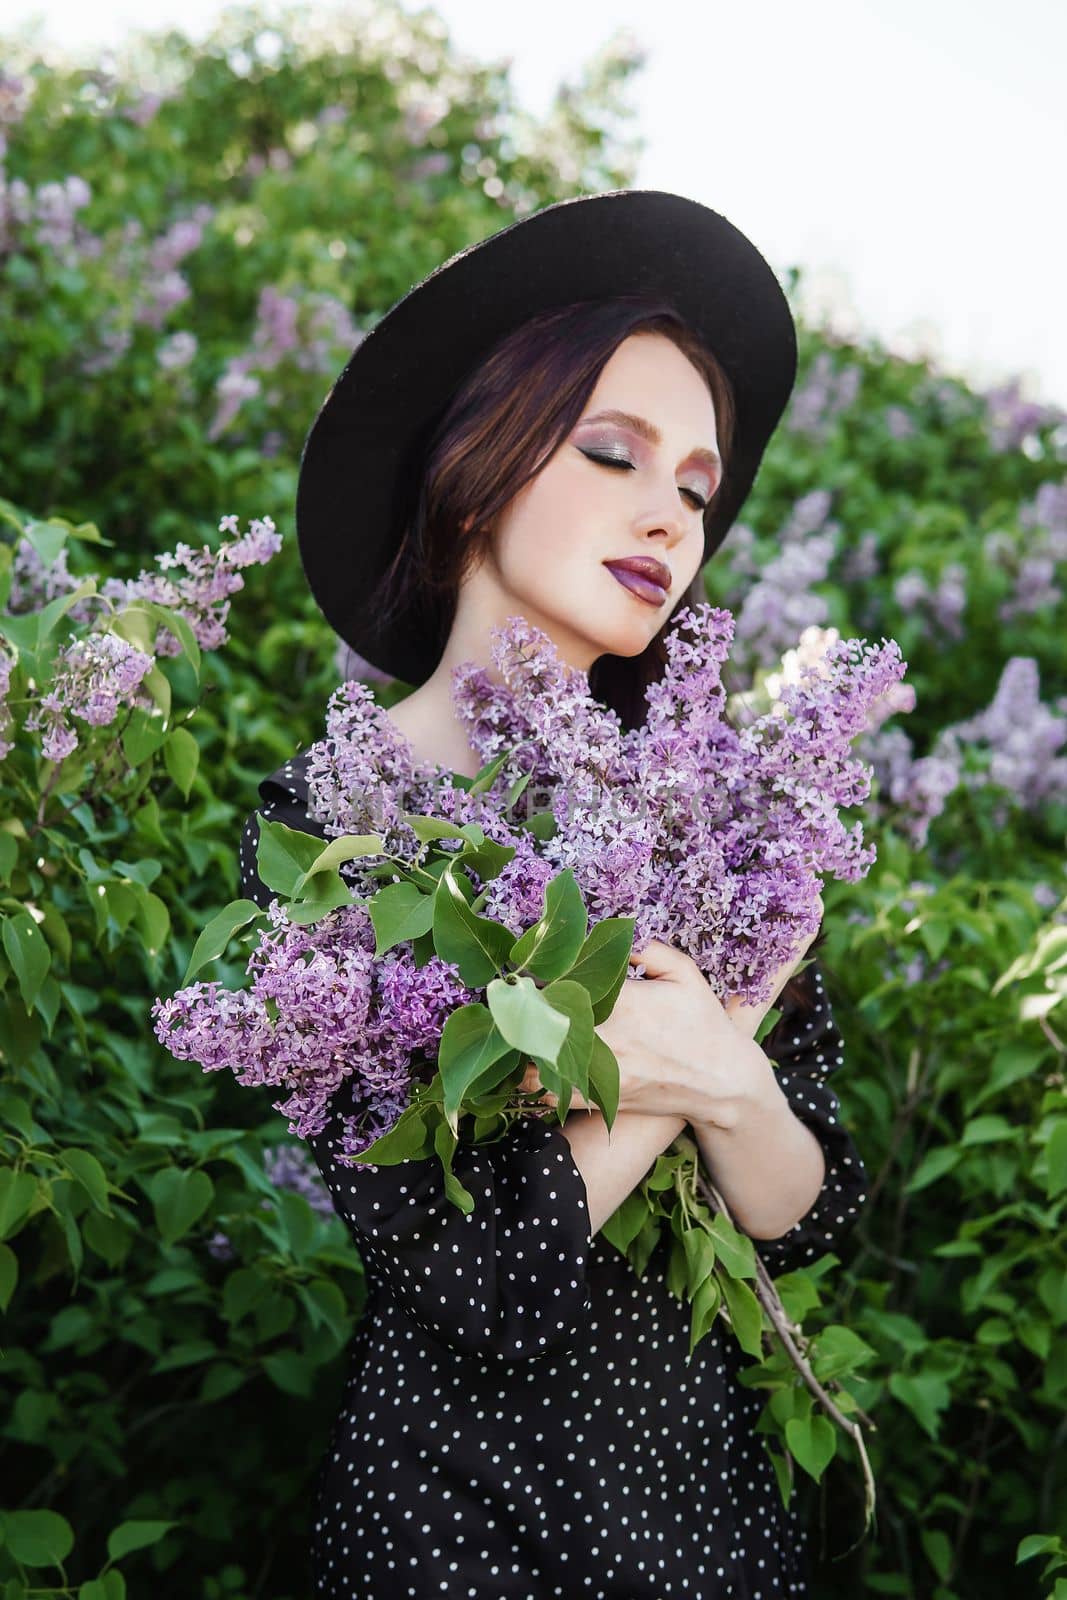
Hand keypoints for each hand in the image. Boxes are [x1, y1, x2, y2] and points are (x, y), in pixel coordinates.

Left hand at [519, 896, 823, 1127]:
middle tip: (506, 995)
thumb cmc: (703, 1023)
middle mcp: (607, 1037)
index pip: (564, 983)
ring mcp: (601, 1071)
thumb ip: (647, 948)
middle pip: (543, 1018)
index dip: (538, 976)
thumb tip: (614, 934)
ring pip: (540, 1056)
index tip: (524, 971)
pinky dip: (534, 1076)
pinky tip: (529, 1061)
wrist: (721, 1082)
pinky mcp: (601, 1097)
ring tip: (514, 1025)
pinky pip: (552, 1090)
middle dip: (523, 1006)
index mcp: (623, 1002)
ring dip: (523, 1041)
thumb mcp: (684, 973)